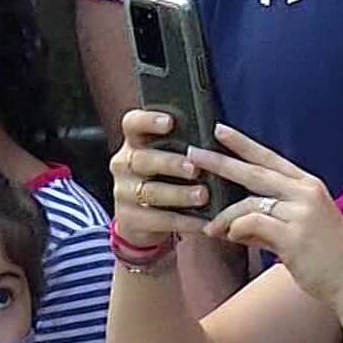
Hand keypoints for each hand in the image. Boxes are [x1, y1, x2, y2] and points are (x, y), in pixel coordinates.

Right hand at [109, 109, 215, 248]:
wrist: (146, 220)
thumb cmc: (167, 178)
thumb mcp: (170, 158)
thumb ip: (184, 146)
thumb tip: (218, 135)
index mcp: (134, 143)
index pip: (132, 124)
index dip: (148, 121)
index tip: (170, 122)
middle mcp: (124, 164)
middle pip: (143, 159)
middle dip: (170, 163)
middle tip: (195, 168)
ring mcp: (124, 192)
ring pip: (151, 191)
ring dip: (179, 194)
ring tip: (203, 195)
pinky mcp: (130, 218)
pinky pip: (159, 220)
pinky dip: (184, 221)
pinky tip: (203, 222)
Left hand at [193, 125, 342, 310]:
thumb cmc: (328, 256)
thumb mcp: (300, 229)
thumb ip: (269, 221)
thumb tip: (235, 225)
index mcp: (309, 185)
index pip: (270, 157)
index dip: (243, 143)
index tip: (220, 130)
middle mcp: (305, 193)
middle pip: (254, 171)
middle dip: (220, 162)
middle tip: (193, 155)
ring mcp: (301, 213)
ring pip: (248, 203)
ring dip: (224, 217)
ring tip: (211, 229)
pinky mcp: (293, 236)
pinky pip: (251, 224)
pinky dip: (237, 231)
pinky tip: (231, 239)